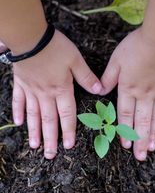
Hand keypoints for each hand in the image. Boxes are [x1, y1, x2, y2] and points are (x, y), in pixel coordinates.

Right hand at [12, 30, 101, 158]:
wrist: (31, 37)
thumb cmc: (55, 47)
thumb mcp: (76, 60)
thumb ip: (87, 77)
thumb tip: (99, 90)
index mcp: (61, 89)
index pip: (67, 115)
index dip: (69, 131)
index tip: (68, 146)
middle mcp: (46, 94)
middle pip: (49, 120)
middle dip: (50, 139)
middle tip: (50, 155)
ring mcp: (31, 90)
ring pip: (33, 115)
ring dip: (34, 131)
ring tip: (35, 146)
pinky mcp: (21, 84)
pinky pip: (18, 100)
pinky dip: (18, 112)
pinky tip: (18, 123)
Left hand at [100, 27, 154, 160]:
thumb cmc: (136, 47)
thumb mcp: (116, 60)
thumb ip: (108, 78)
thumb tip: (99, 91)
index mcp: (128, 88)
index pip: (125, 115)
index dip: (124, 131)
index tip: (125, 146)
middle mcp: (144, 95)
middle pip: (141, 121)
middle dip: (139, 141)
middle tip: (140, 157)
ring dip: (152, 133)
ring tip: (151, 148)